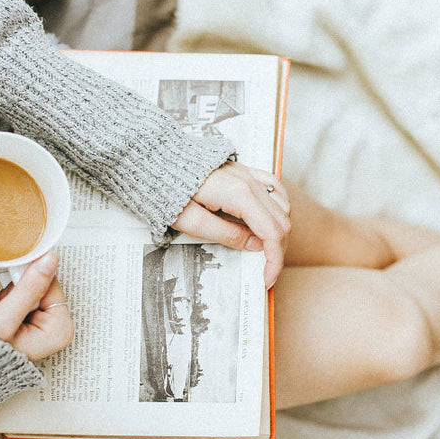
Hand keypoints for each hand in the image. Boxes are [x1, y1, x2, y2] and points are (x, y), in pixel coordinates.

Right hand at [0, 252, 72, 360]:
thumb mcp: (4, 318)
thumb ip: (28, 288)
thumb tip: (50, 260)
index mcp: (60, 330)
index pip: (52, 284)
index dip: (29, 281)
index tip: (13, 285)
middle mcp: (58, 329)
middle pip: (44, 286)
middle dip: (20, 291)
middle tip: (5, 308)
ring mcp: (47, 326)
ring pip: (33, 289)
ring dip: (13, 295)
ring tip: (1, 313)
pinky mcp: (34, 321)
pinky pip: (25, 297)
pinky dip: (10, 300)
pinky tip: (2, 313)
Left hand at [172, 161, 290, 287]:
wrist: (156, 160)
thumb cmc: (167, 188)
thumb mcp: (190, 221)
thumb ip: (226, 235)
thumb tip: (255, 246)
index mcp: (238, 195)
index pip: (272, 232)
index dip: (274, 260)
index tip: (267, 278)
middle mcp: (249, 182)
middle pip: (282, 221)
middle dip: (278, 250)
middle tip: (266, 270)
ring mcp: (249, 174)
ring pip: (283, 205)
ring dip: (279, 230)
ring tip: (266, 250)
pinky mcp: (244, 171)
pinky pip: (274, 187)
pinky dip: (279, 207)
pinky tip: (272, 218)